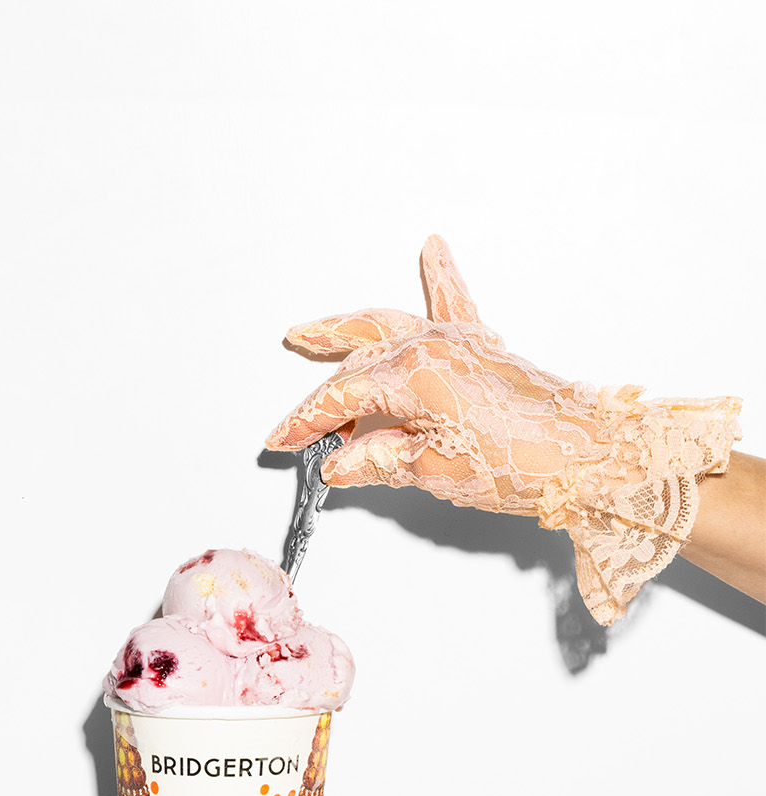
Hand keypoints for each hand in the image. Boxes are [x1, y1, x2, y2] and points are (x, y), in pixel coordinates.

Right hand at [266, 235, 600, 511]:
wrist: (587, 456)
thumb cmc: (521, 463)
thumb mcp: (433, 470)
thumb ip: (379, 461)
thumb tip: (342, 464)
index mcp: (412, 374)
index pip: (340, 399)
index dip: (306, 424)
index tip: (284, 442)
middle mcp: (431, 346)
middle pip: (357, 365)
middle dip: (321, 395)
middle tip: (295, 422)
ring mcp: (457, 342)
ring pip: (386, 324)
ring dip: (346, 328)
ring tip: (310, 334)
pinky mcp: (482, 349)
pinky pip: (453, 302)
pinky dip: (440, 276)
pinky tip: (433, 249)